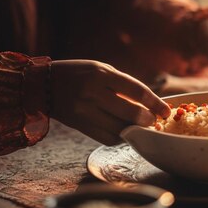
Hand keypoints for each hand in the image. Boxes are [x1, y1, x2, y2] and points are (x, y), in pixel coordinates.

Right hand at [50, 60, 170, 144]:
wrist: (41, 85)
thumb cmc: (78, 74)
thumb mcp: (101, 70)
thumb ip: (123, 85)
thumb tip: (150, 104)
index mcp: (101, 74)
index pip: (137, 90)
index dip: (155, 103)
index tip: (166, 111)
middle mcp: (92, 93)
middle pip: (130, 113)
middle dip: (147, 120)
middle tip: (153, 121)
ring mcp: (84, 111)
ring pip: (120, 128)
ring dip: (135, 130)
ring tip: (140, 126)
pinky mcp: (79, 126)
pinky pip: (107, 138)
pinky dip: (120, 137)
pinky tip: (124, 132)